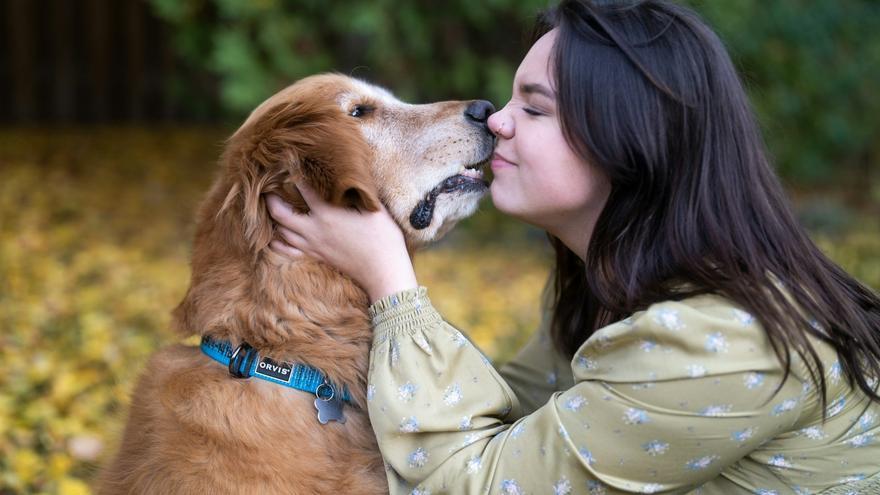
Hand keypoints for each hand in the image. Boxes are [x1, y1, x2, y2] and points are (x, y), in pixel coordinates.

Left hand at [265, 183, 417, 302]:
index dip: (294, 174)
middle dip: (271, 198)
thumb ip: (358, 192)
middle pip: (280, 212)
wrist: (383, 271)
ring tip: (271, 206)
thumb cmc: (383, 238)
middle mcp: (315, 229)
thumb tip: (350, 177)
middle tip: (267, 186)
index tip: (288, 162)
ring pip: (281, 231)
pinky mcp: (317, 256)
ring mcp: (313, 245)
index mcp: (327, 213)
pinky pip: (288, 251)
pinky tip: (274, 237)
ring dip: (273, 218)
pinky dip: (277, 243)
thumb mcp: (373, 208)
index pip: (303, 189)